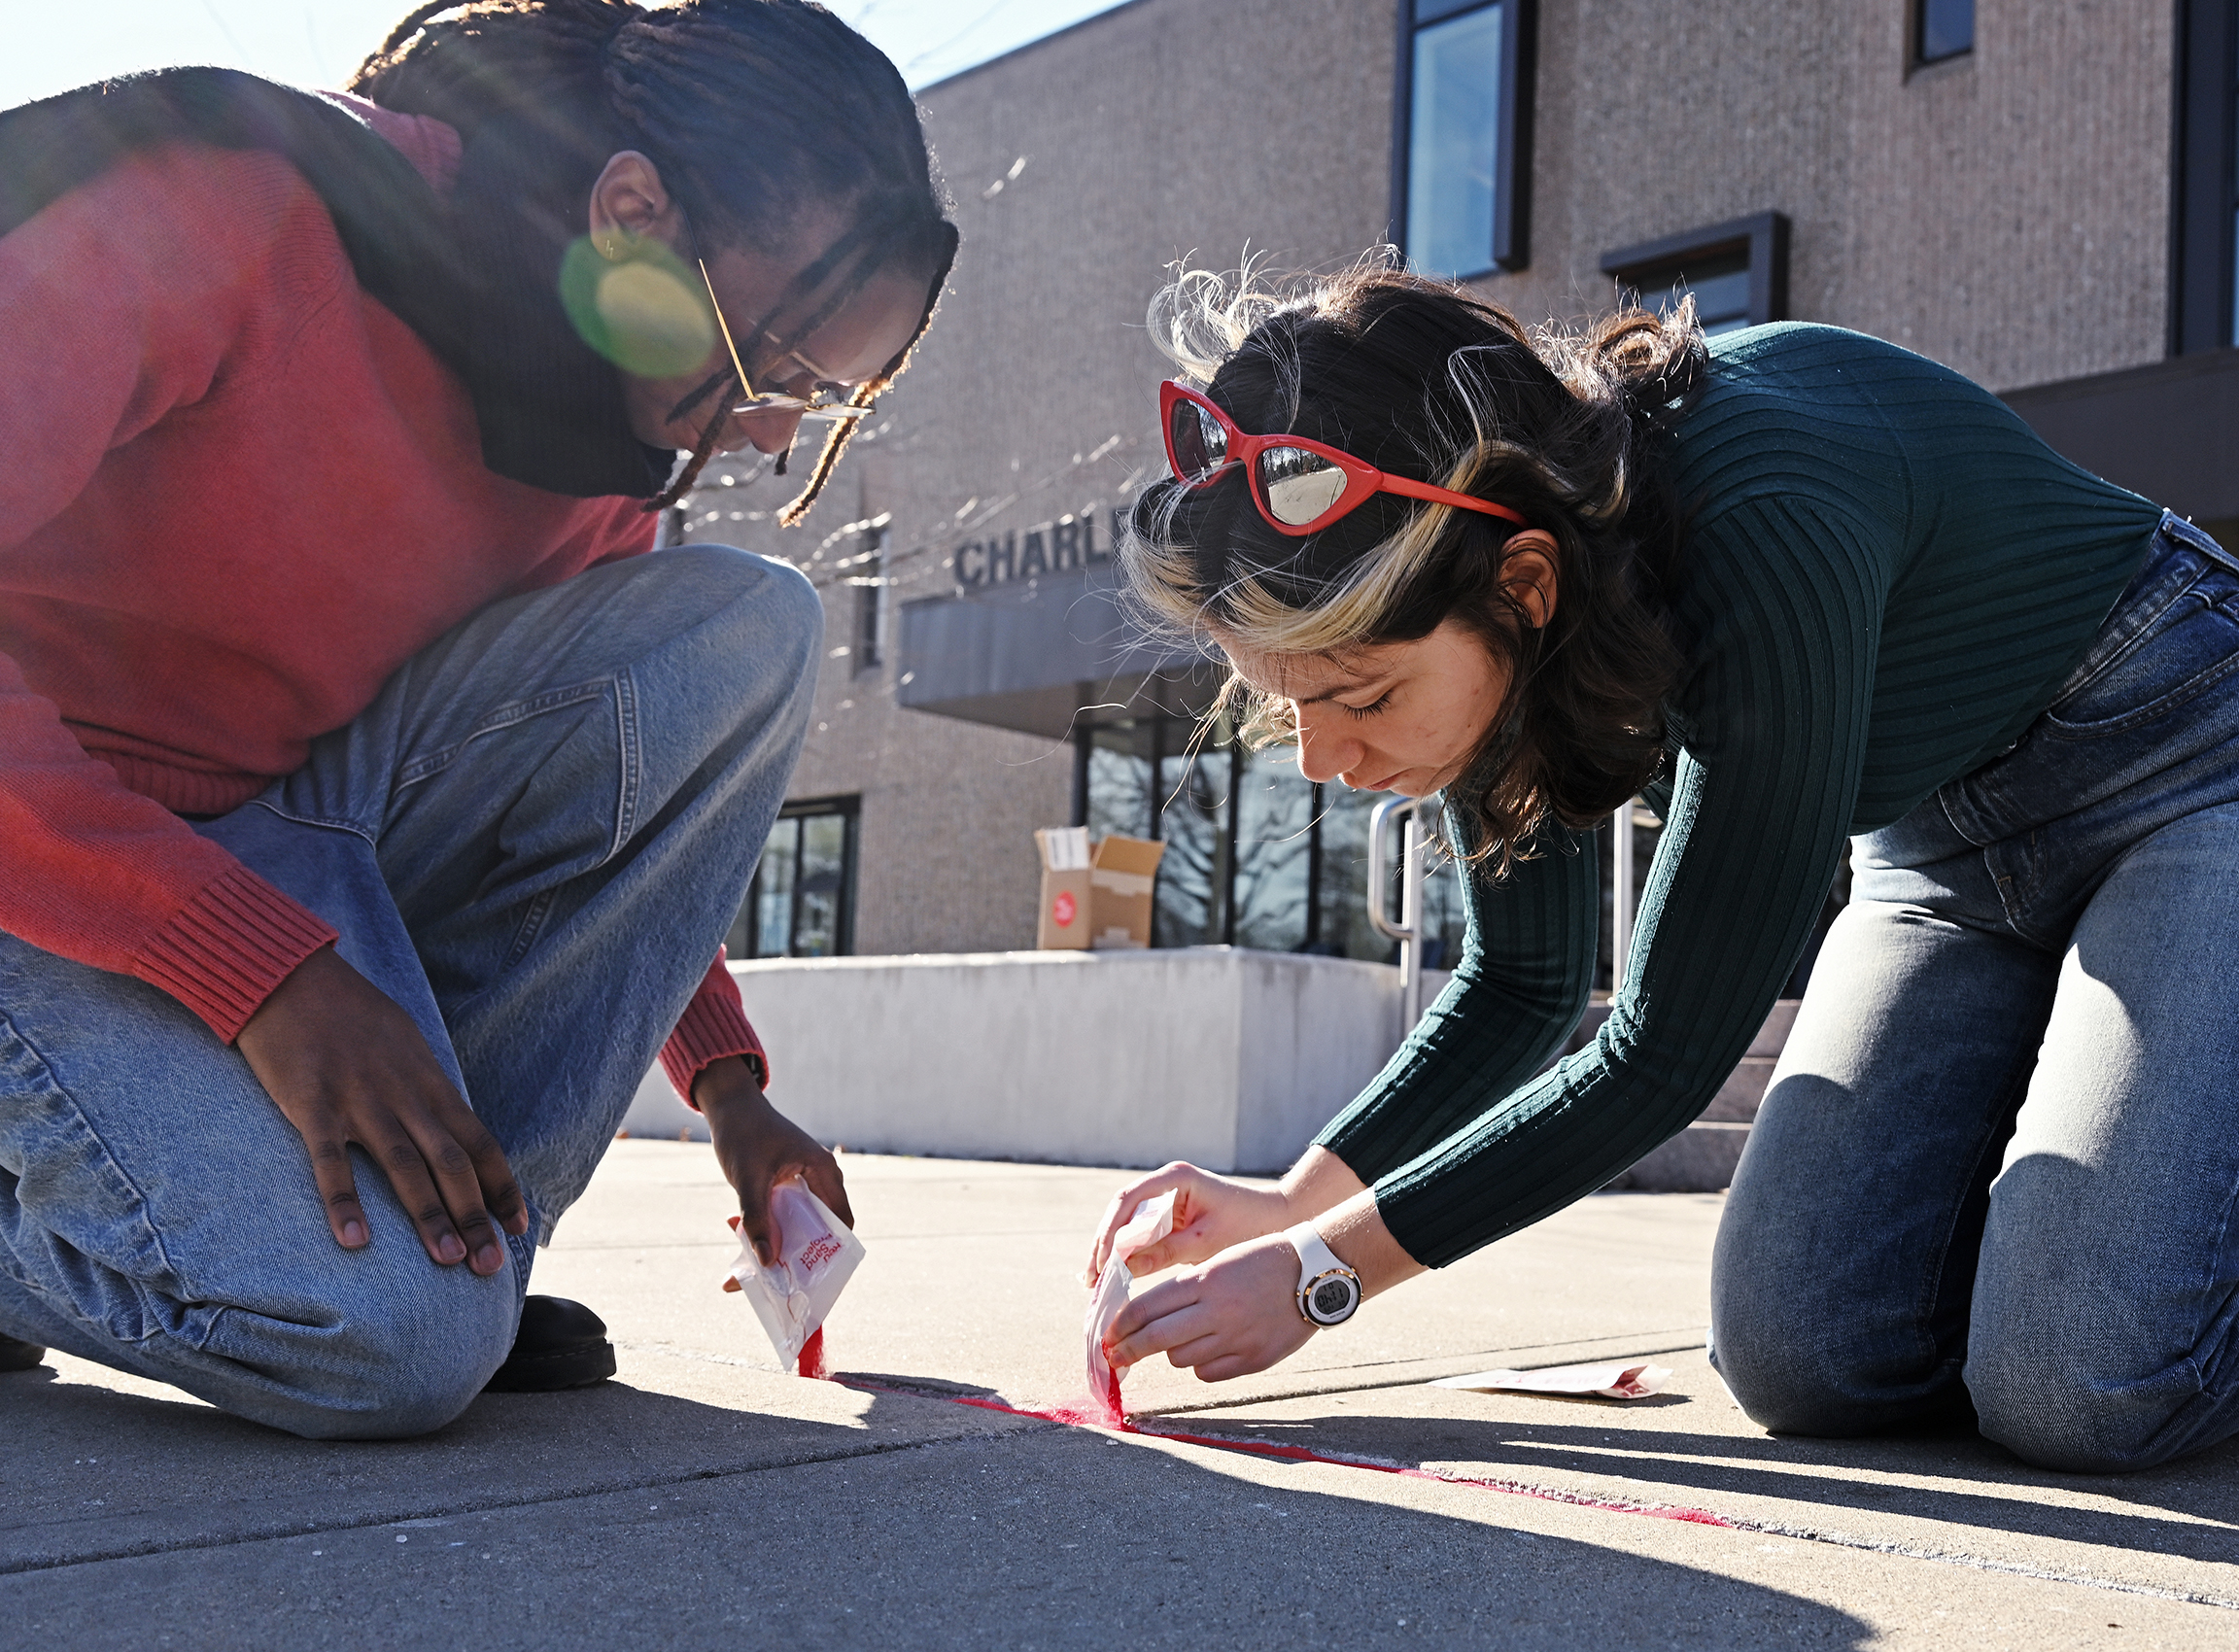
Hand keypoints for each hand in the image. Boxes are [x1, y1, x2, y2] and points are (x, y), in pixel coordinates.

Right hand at [236, 944, 525, 1274]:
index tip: (519, 1227)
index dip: (502, 1187)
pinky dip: (344, 1200)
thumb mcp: (406, 1045)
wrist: (290, 976)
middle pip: (451, 1164)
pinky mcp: (312, 1104)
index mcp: (430, 1082)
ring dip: (428, 1217)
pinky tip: (356, 1240)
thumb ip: (427, 1089)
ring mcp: (360, 1100)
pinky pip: (331, 1159)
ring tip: (448, 1261)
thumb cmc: (350, 1014)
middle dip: (475, 1217)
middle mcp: (405, 1094)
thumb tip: (453, 1128)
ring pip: (404, 1167)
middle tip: (490, 1268)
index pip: (480, 1142)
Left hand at [697, 1057, 851, 1271]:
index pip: (842, 1223)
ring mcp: (803, 1182)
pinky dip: (764, 1228)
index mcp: (824, 1172)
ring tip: (743, 1254)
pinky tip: (737, 1230)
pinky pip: (782, 1216)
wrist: (728, 1107)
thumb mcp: (749, 1179)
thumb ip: (757, 1220)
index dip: (831, 1252)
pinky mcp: (785, 1186)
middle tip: (772, 1276)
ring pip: (797, 1225)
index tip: (809, 1277)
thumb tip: (766, 1263)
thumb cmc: (744, 1134)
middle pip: (819, 1229)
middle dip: (795, 1254)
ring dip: (774, 1241)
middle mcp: (820, 1179)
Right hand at [1084, 1161, 1290, 1284]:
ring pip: (1125, 1223)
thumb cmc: (1246, 1226)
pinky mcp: (1167, 1215)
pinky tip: (1112, 1274)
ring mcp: (1165, 1197)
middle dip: (1103, 1245)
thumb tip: (1124, 1268)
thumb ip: (1166, 1252)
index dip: (1111, 1233)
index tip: (1103, 1263)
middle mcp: (1165, 1183)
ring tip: (1094, 1282)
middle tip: (1090, 1278)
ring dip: (1109, 1251)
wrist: (1276, 1219)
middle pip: (1120, 1211)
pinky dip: (1125, 1253)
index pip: (1129, 1201)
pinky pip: (1138, 1232)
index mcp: (1175, 1179)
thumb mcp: (1206, 1243)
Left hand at [1104, 1233, 1315, 1383]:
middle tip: (1113, 1357)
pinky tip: (1210, 1350)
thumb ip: (1186, 1290)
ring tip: (1180, 1340)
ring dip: (1172, 1352)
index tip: (1106, 1336)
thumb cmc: (1262, 1261)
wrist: (1315, 1274)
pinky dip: (1202, 1364)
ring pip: (1181, 1358)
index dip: (1120, 1326)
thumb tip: (1144, 1319)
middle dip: (1127, 1351)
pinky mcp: (1253, 1358)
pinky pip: (1208, 1372)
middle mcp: (1217, 1310)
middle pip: (1155, 1339)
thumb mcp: (1219, 1263)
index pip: (1146, 1307)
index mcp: (1204, 1281)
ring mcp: (1236, 1337)